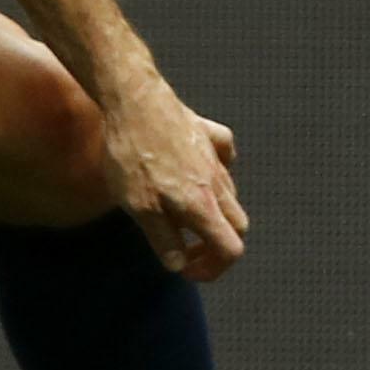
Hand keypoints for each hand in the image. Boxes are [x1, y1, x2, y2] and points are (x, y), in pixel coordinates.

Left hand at [97, 78, 247, 279]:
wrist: (134, 100)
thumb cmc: (132, 155)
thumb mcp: (138, 207)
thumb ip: (162, 238)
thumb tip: (178, 264)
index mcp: (202, 206)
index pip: (230, 249)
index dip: (212, 269)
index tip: (185, 267)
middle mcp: (217, 183)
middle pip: (237, 225)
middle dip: (215, 244)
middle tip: (184, 248)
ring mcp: (215, 157)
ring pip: (230, 195)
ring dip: (213, 213)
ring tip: (179, 213)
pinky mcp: (207, 133)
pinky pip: (225, 156)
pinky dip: (218, 171)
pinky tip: (197, 171)